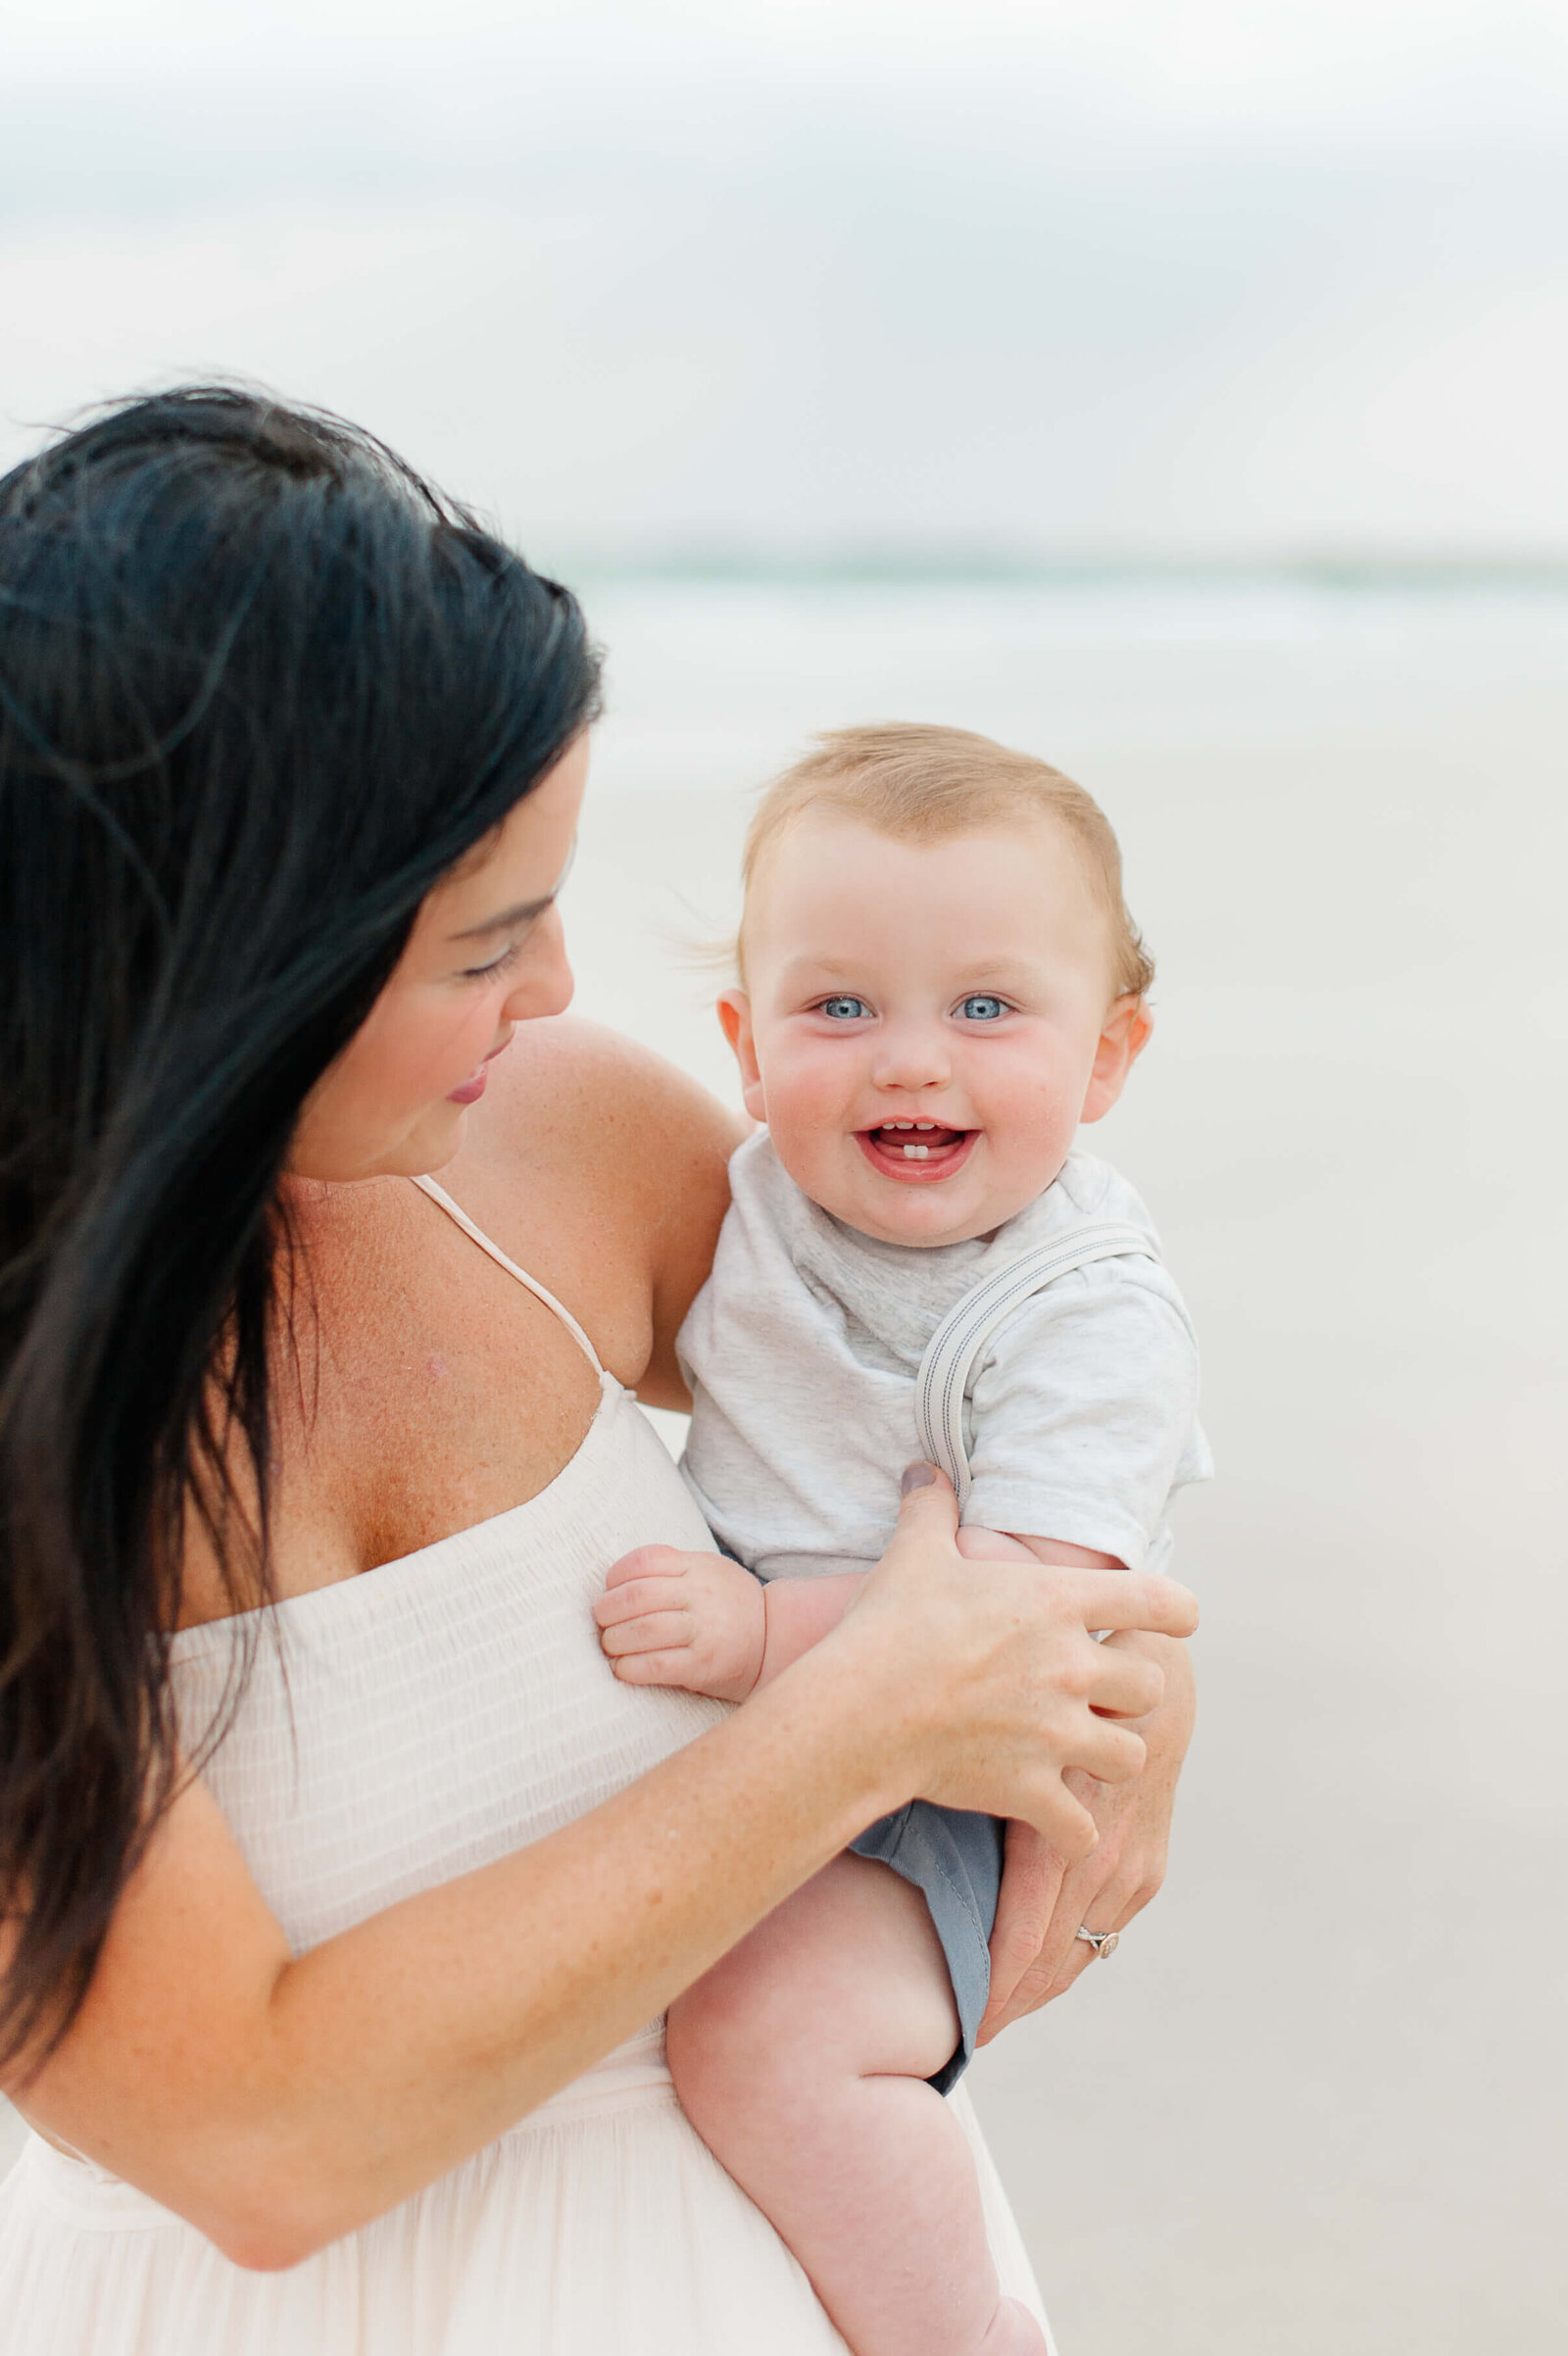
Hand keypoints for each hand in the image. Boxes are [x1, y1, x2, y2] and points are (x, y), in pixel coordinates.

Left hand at [595, 1546, 766, 1702]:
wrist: (773, 1638)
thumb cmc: (727, 1603)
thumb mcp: (706, 1570)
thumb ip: (668, 1569)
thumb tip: (613, 1584)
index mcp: (697, 1567)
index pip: (646, 1560)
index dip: (616, 1574)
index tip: (609, 1589)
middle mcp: (700, 1595)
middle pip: (638, 1595)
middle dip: (607, 1610)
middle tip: (601, 1621)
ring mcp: (703, 1630)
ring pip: (644, 1630)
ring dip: (614, 1640)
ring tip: (610, 1646)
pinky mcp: (703, 1665)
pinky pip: (657, 1666)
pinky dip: (630, 1668)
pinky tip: (623, 1668)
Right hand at [829, 1469, 1196, 1857]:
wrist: (859, 1710)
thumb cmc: (889, 1627)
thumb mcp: (914, 1554)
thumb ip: (930, 1509)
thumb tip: (922, 1470)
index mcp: (1057, 1603)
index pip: (1160, 1601)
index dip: (1176, 1612)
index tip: (1174, 1620)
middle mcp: (1071, 1667)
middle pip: (1152, 1688)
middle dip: (1132, 1695)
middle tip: (1100, 1696)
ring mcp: (1057, 1734)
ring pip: (1131, 1758)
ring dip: (1111, 1759)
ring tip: (1082, 1757)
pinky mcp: (1032, 1789)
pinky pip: (1083, 1827)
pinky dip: (1073, 1831)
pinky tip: (1054, 1822)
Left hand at [977, 1629, 1195, 2040]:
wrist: (1149, 1679)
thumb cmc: (1059, 1696)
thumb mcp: (1011, 1737)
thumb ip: (971, 1780)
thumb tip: (896, 1794)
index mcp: (1058, 1832)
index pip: (1022, 1938)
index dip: (992, 1988)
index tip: (966, 2026)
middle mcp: (1100, 1861)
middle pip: (1050, 1961)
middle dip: (1009, 2002)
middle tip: (969, 2035)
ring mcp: (1131, 1869)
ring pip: (1079, 1955)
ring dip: (1037, 1987)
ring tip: (996, 2014)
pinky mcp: (1148, 1868)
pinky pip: (1105, 1933)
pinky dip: (1070, 1958)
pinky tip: (1041, 1973)